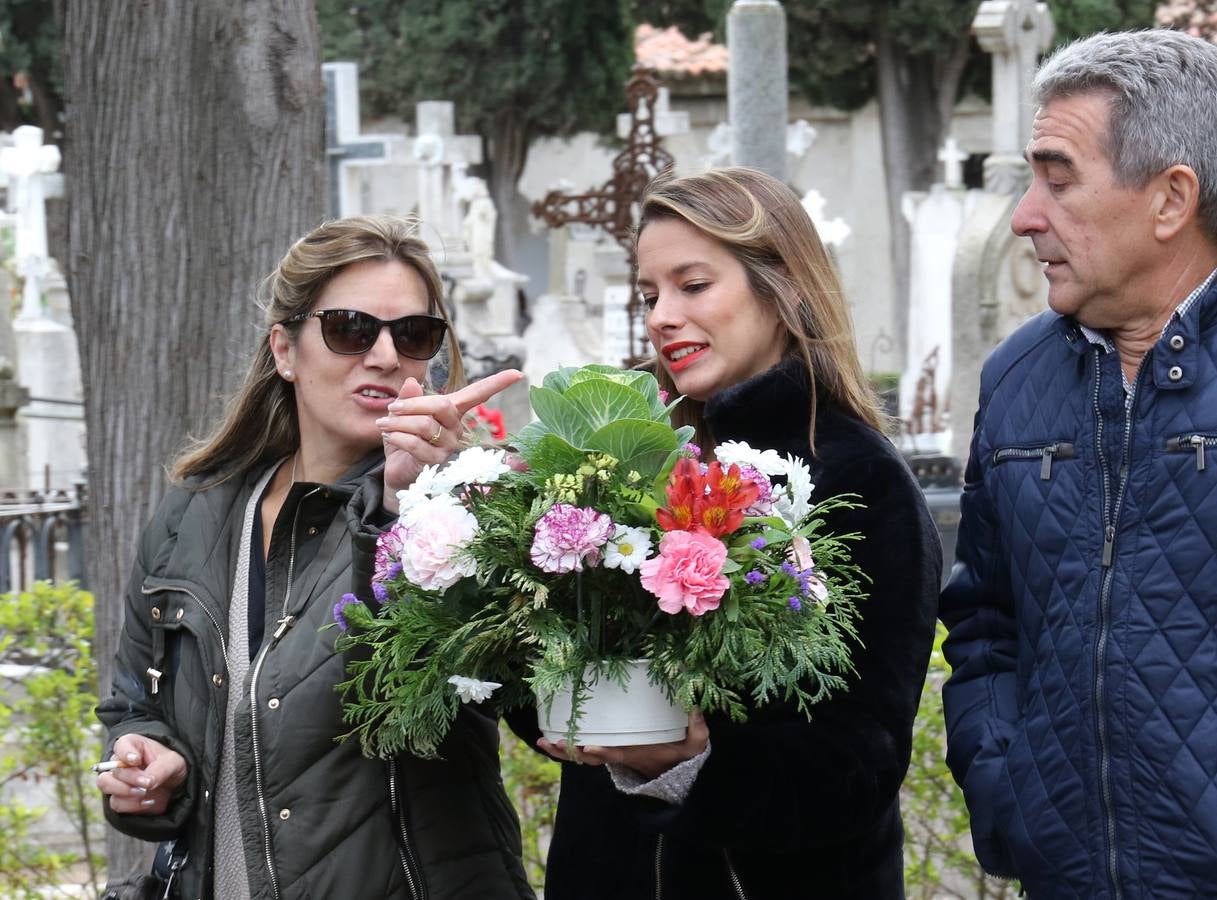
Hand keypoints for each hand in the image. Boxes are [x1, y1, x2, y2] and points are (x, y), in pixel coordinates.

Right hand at [97, 734, 187, 815]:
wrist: (175, 786)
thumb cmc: (171, 766)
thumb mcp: (173, 763)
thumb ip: (160, 770)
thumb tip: (148, 783)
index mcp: (133, 746)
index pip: (121, 745)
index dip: (125, 753)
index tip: (136, 760)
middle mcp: (120, 762)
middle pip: (110, 769)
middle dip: (129, 778)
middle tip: (147, 783)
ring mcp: (117, 781)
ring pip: (107, 785)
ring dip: (126, 791)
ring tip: (145, 792)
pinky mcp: (119, 798)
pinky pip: (116, 803)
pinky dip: (132, 805)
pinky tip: (148, 802)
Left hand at [376, 369, 523, 511]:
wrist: (398, 473)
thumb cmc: (404, 441)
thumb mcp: (403, 416)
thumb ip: (409, 398)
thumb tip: (411, 381)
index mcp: (453, 413)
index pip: (478, 395)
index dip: (497, 383)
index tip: (517, 373)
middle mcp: (457, 429)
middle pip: (442, 406)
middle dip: (414, 404)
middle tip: (392, 407)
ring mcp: (449, 448)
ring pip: (425, 426)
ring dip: (399, 423)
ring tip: (383, 424)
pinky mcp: (437, 463)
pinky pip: (416, 444)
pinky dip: (397, 437)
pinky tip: (388, 437)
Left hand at [536, 711, 709, 779]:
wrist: (673, 771)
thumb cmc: (680, 756)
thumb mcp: (694, 746)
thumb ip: (697, 731)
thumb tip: (694, 707)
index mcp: (634, 753)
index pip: (615, 753)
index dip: (601, 751)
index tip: (588, 746)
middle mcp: (617, 754)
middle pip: (589, 757)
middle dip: (569, 751)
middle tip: (551, 742)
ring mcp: (610, 753)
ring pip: (581, 755)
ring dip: (561, 750)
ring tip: (542, 741)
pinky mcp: (606, 748)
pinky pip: (582, 749)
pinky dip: (566, 746)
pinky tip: (549, 737)